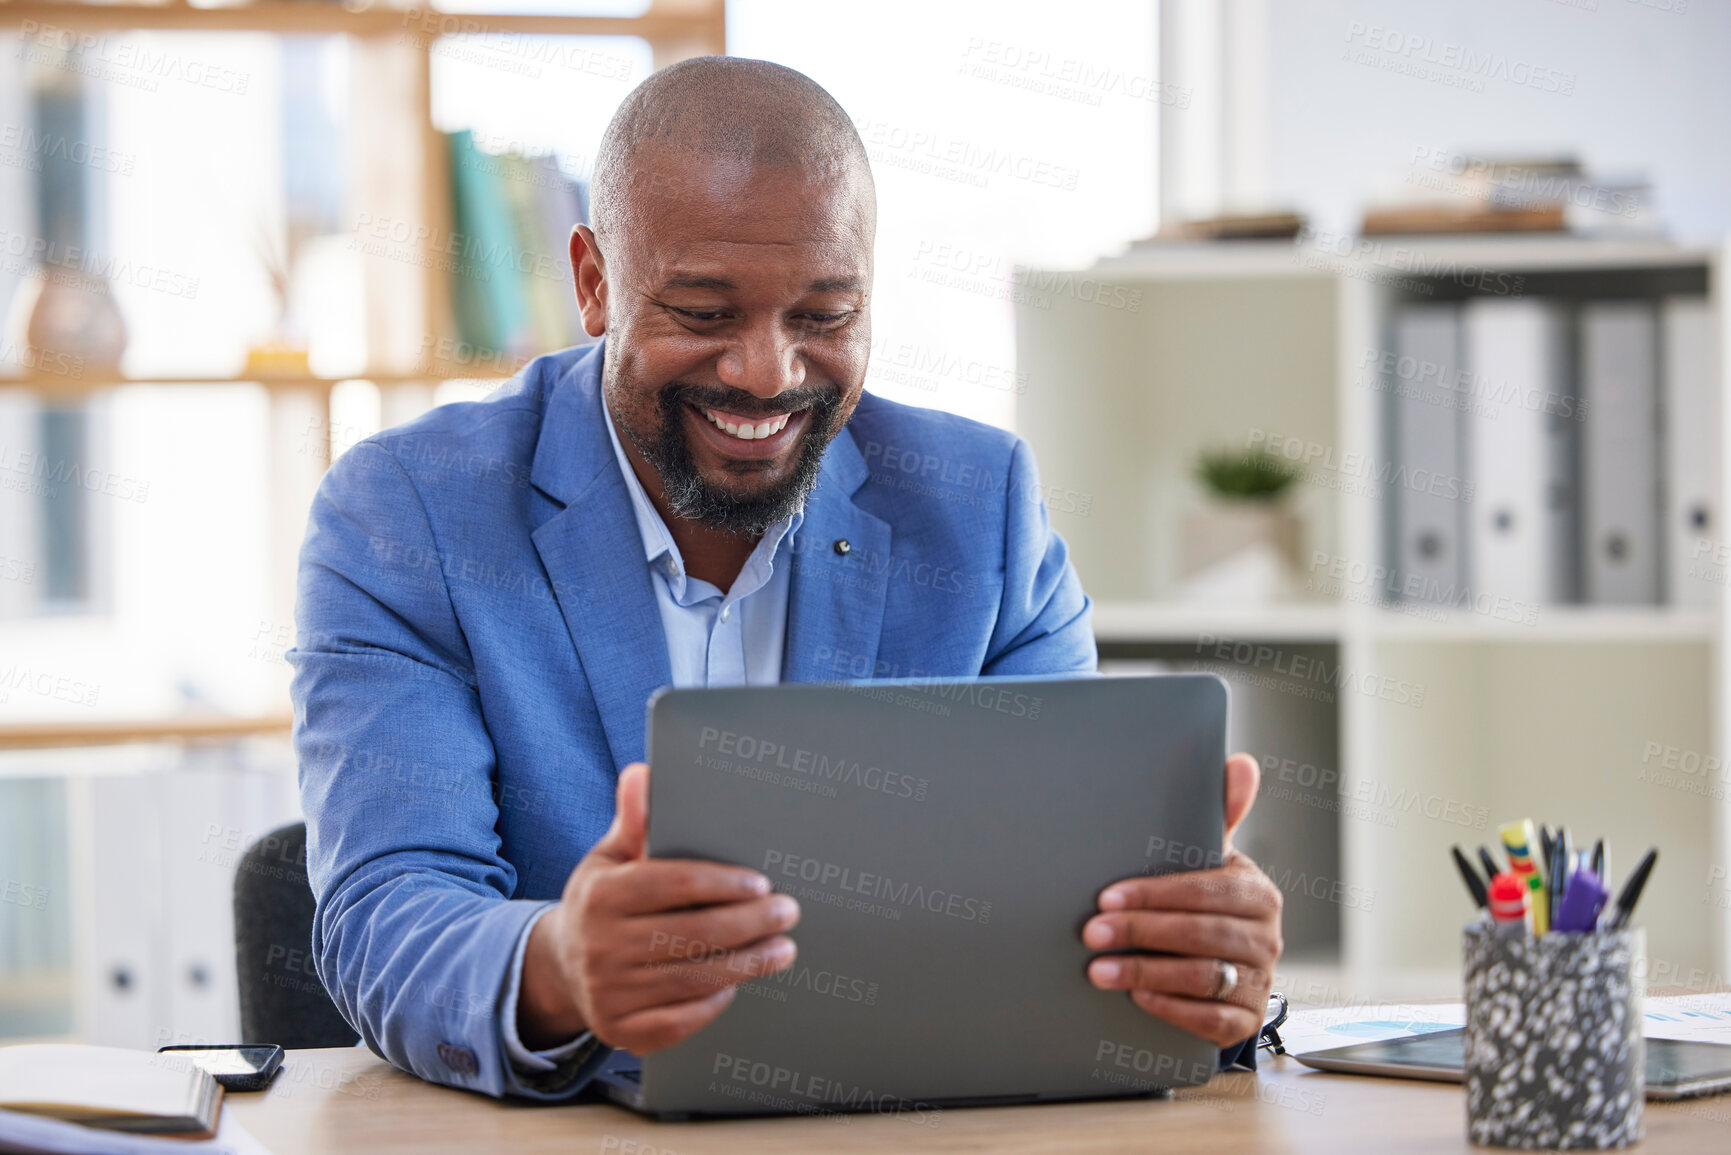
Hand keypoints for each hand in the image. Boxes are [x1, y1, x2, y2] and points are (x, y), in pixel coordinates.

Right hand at [518, 762, 801, 1052]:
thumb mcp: (610, 857)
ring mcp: (608, 994)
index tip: (762, 883)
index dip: (722, 883)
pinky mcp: (619, 1033)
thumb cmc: (602, 900)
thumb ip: (634, 819)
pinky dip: (712, 1003)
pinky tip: (738, 984)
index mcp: (600, 896)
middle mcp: (599, 947)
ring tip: (783, 949)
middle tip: (788, 913)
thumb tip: (643, 773)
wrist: (561, 967)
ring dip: (747, 964)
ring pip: (692, 978)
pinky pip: (678, 1021)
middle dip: (749, 923)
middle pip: (691, 934)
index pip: (672, 884)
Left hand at [1081, 752, 1282, 1047]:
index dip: (1154, 895)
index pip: (1204, 891)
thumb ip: (1221, 815)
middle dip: (1140, 932)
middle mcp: (1266, 937)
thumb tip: (1241, 763)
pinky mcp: (1246, 1019)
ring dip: (1146, 972)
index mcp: (1256, 892)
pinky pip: (1212, 1019)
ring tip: (1098, 970)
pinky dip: (1173, 1008)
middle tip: (1091, 932)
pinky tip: (1137, 996)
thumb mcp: (1212, 861)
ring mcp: (1260, 980)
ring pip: (1203, 977)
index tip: (1106, 897)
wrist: (1230, 966)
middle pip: (1200, 934)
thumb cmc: (1207, 903)